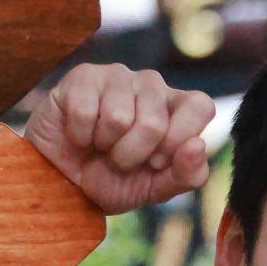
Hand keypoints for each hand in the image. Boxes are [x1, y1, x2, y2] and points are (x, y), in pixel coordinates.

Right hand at [25, 63, 215, 214]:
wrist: (65, 182)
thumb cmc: (116, 181)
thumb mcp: (157, 189)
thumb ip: (187, 175)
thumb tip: (198, 144)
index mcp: (179, 108)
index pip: (201, 106)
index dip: (179, 139)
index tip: (157, 163)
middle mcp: (153, 85)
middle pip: (155, 122)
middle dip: (133, 155)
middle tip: (120, 159)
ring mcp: (119, 76)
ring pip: (119, 117)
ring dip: (106, 146)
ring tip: (100, 145)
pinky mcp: (84, 76)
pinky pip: (85, 111)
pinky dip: (80, 136)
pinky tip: (79, 135)